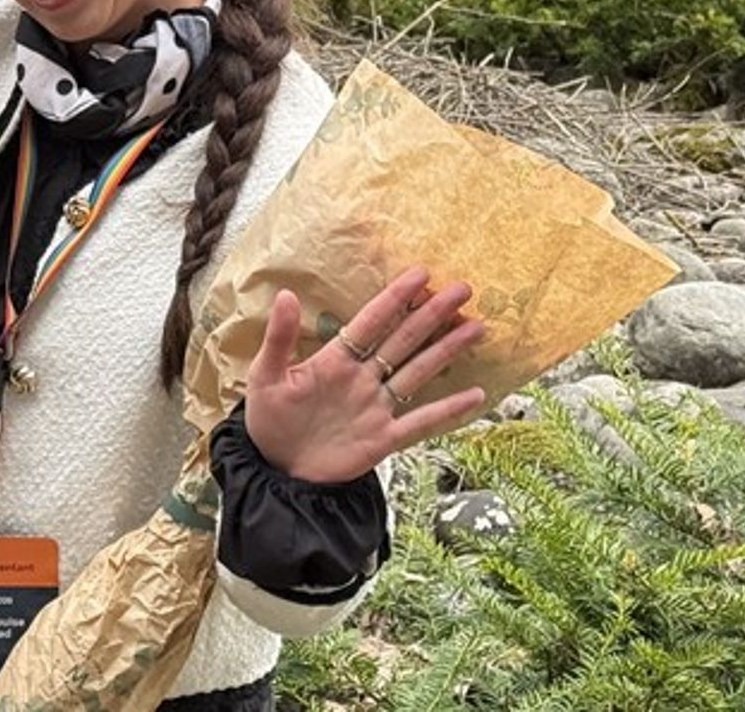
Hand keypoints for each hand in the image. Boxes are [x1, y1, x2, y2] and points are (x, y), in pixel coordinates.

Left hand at [243, 269, 488, 485]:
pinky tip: (477, 395)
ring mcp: (376, 407)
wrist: (277, 470)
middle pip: (403, 340)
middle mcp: (362, 379)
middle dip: (432, 314)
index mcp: (335, 360)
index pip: (371, 322)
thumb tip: (285, 294)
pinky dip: (449, 410)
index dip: (395, 298)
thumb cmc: (269, 419)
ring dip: (447, 350)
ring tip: (476, 326)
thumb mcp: (267, 376)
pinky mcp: (383, 438)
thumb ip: (279, 339)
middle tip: (463, 289)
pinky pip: (421, 422)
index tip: (421, 274)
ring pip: (418, 372)